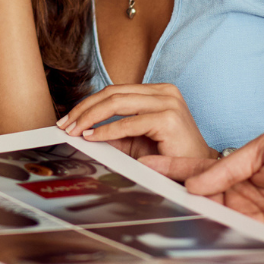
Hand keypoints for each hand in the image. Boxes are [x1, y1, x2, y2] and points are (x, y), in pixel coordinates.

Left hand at [57, 83, 214, 159]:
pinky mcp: (169, 119)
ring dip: (90, 118)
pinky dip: (106, 131)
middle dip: (84, 110)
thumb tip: (78, 129)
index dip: (88, 103)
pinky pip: (129, 123)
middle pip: (113, 93)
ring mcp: (169, 102)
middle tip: (65, 126)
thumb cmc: (168, 157)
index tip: (68, 119)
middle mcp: (165, 91)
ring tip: (74, 131)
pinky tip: (91, 138)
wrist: (198, 172)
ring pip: (117, 102)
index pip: (115, 91)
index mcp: (158, 91)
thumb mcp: (134, 140)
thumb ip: (111, 130)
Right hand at [143, 132, 263, 244]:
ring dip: (183, 212)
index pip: (197, 167)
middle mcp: (239, 193)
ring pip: (207, 217)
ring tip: (152, 204)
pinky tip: (189, 226)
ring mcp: (248, 216)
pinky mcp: (259, 236)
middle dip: (168, 192)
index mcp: (240, 167)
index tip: (143, 164)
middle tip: (138, 188)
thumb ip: (229, 165)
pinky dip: (208, 232)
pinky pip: (228, 235)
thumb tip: (195, 183)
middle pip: (195, 196)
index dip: (171, 166)